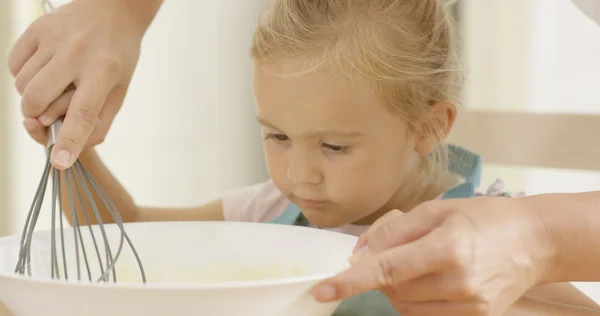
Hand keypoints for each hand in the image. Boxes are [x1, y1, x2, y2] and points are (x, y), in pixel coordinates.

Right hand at [8, 0, 145, 168]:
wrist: (114, 10)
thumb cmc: (118, 57)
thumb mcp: (120, 90)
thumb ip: (98, 121)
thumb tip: (68, 148)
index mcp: (105, 70)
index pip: (84, 112)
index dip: (70, 140)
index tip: (59, 162)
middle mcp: (77, 53)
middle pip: (37, 100)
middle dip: (36, 118)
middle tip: (47, 117)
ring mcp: (53, 38)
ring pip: (22, 86)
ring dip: (32, 97)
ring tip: (54, 87)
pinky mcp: (37, 28)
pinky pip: (13, 66)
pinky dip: (23, 76)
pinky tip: (44, 71)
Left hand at [312, 197, 555, 315]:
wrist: (536, 241)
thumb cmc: (485, 217)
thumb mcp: (437, 210)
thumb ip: (394, 231)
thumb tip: (359, 253)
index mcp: (447, 248)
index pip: (386, 270)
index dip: (349, 282)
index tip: (321, 291)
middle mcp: (458, 283)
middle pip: (392, 289)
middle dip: (380, 272)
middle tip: (398, 249)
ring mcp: (468, 306)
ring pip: (405, 305)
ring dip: (396, 287)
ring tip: (420, 261)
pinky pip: (426, 314)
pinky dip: (416, 297)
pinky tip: (431, 277)